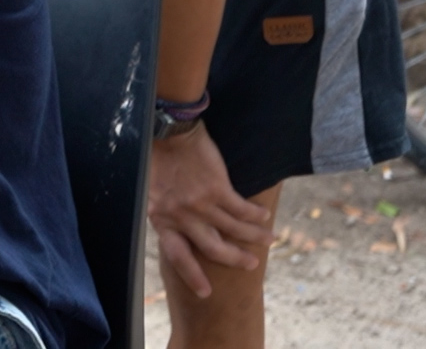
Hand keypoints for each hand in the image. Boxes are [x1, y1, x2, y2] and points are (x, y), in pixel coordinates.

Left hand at [147, 123, 273, 296]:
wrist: (168, 133)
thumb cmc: (160, 160)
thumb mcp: (155, 193)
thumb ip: (169, 213)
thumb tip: (183, 229)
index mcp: (162, 219)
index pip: (177, 256)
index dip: (192, 275)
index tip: (205, 293)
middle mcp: (181, 216)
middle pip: (212, 248)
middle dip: (235, 258)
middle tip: (251, 264)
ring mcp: (199, 204)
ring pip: (233, 230)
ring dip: (254, 237)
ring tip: (269, 239)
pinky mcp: (217, 189)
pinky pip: (242, 209)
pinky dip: (255, 214)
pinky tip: (264, 215)